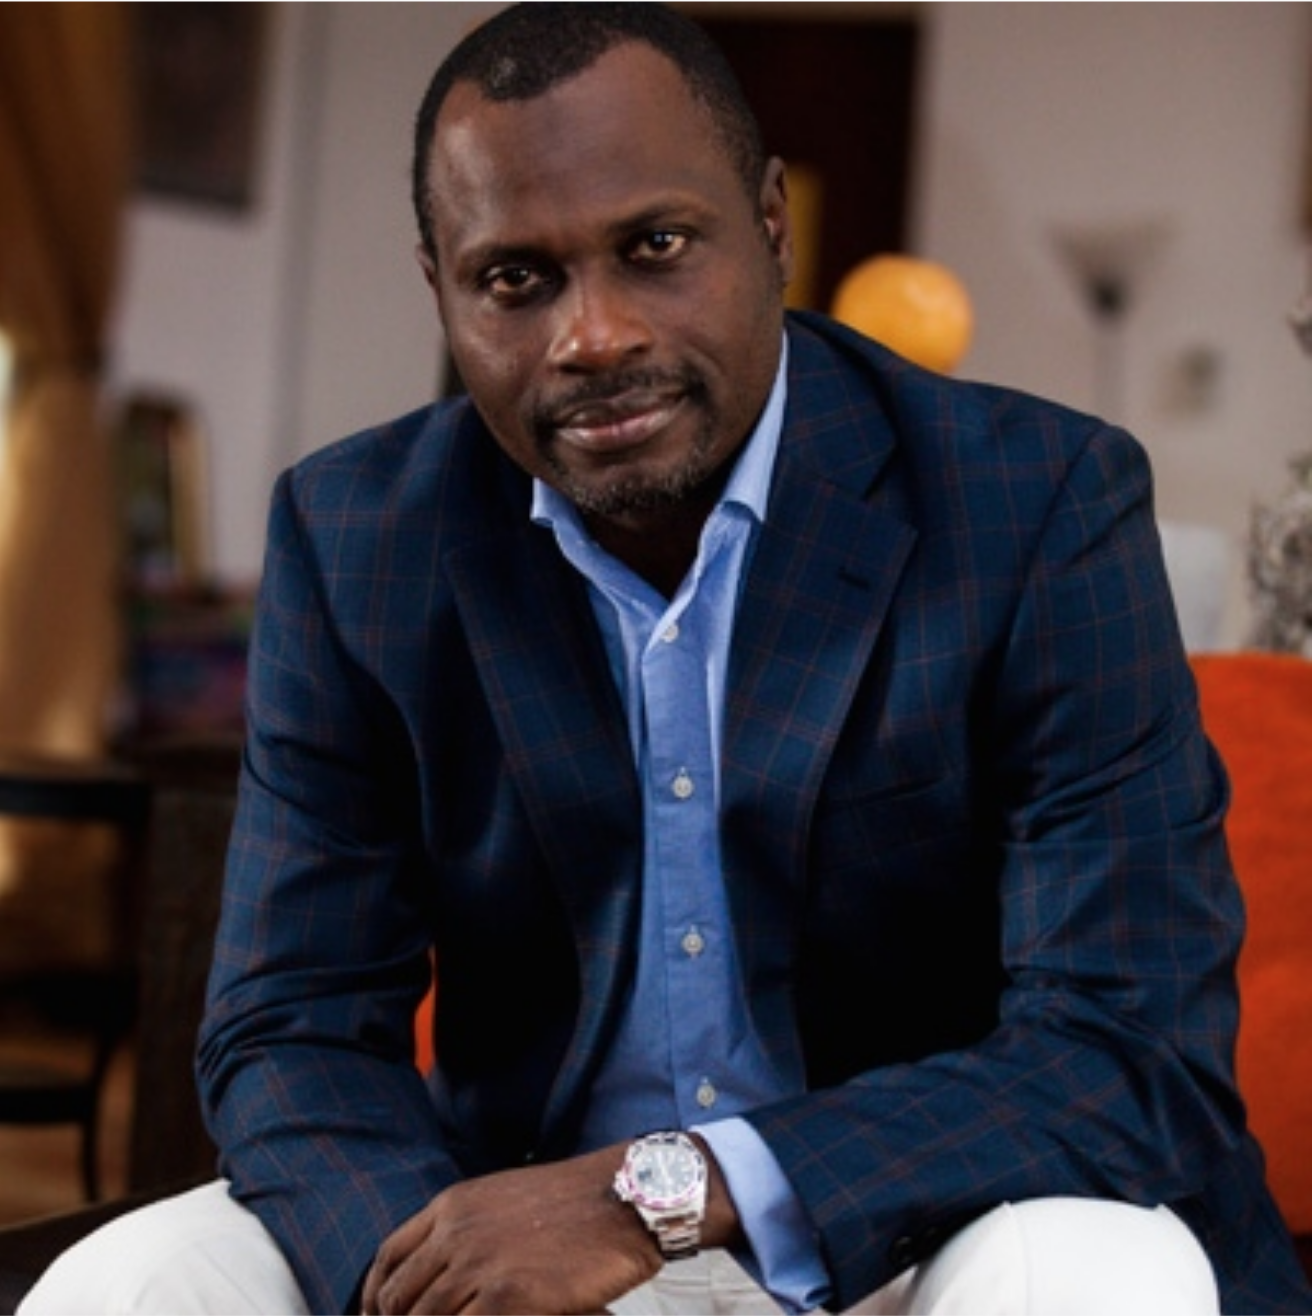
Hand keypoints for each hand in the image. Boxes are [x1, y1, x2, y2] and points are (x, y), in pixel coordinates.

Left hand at [360, 1143, 661, 1314]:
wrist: (625, 1196)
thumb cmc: (577, 1201)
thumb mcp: (507, 1199)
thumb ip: (470, 1228)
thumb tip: (446, 1268)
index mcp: (453, 1205)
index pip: (387, 1257)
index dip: (375, 1297)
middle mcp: (455, 1233)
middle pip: (398, 1298)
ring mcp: (478, 1266)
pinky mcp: (506, 1298)